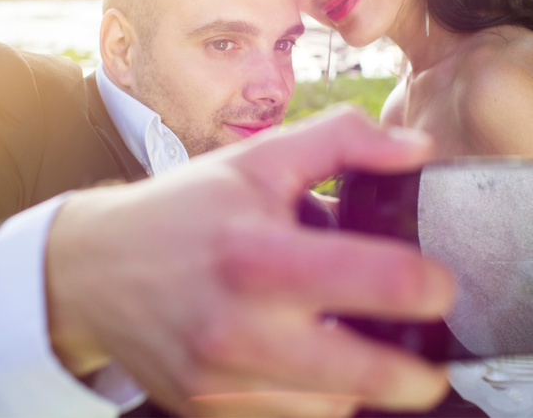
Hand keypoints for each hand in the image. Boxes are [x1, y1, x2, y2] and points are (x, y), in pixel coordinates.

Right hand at [46, 106, 455, 416]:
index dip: (428, 287)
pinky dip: (315, 404)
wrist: (94, 269)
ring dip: (358, 390)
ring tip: (358, 356)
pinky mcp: (206, 409)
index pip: (376, 279)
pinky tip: (312, 371)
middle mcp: (239, 327)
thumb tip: (419, 150)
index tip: (439, 288)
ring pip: (330, 411)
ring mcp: (220, 379)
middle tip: (429, 362)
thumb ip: (343, 141)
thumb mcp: (258, 159)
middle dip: (417, 376)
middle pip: (365, 378)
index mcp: (258, 253)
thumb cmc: (184, 211)